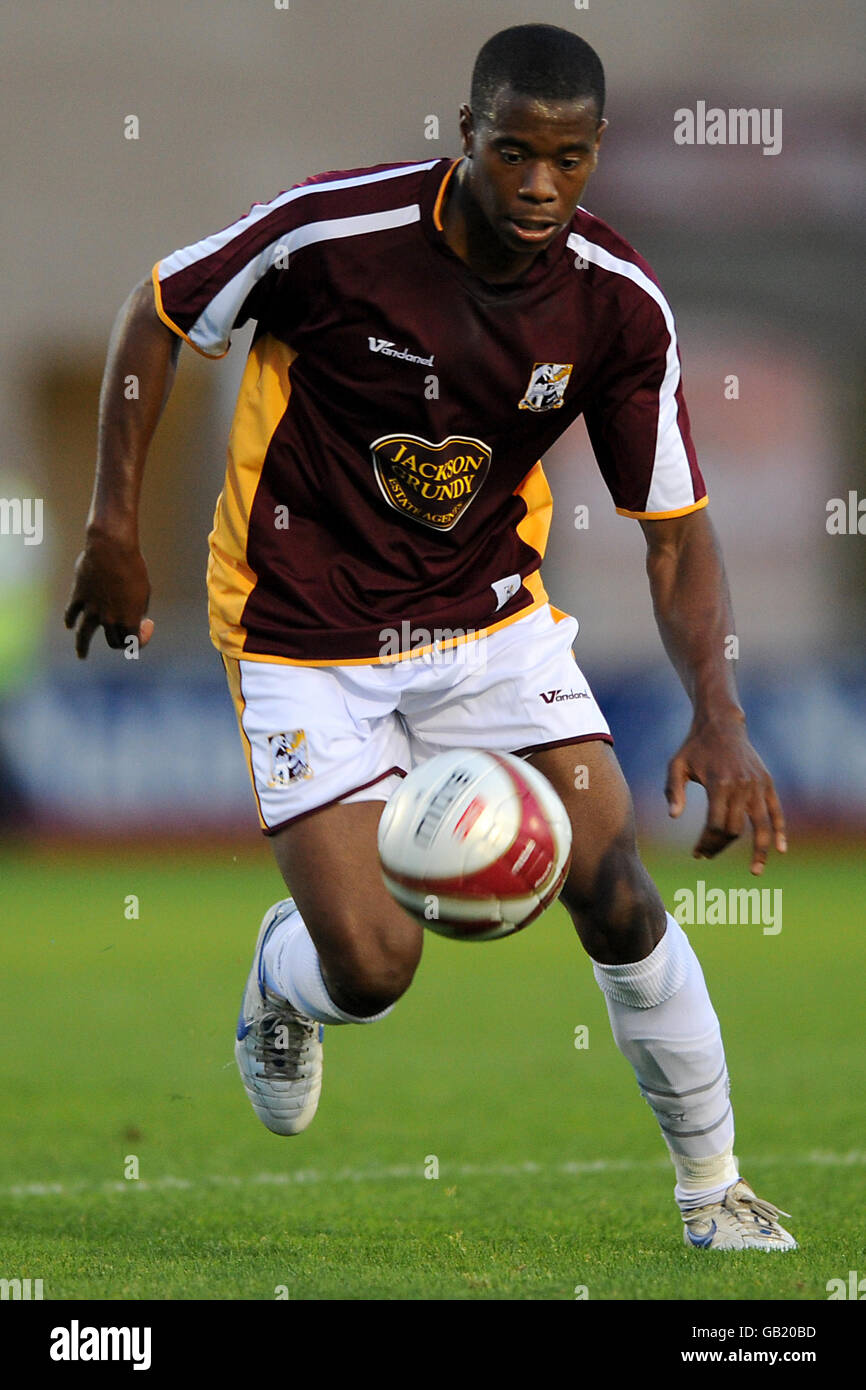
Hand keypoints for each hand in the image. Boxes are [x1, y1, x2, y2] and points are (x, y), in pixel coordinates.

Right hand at [64, 534, 153, 658]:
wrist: (111, 549)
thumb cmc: (133, 568)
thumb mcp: (143, 590)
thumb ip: (137, 608)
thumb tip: (133, 618)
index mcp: (129, 618)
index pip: (133, 642)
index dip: (142, 638)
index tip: (146, 625)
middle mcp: (109, 618)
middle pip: (113, 641)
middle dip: (119, 641)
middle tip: (123, 634)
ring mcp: (92, 609)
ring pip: (84, 636)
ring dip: (83, 647)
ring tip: (82, 655)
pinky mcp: (79, 597)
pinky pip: (71, 614)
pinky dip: (70, 620)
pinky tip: (70, 625)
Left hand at [666, 717, 786, 875]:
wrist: (722, 724)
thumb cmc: (694, 747)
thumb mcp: (676, 765)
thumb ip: (673, 790)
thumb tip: (673, 817)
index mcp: (719, 784)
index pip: (715, 825)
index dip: (706, 844)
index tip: (697, 854)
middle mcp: (741, 786)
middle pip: (734, 830)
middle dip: (720, 847)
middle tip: (707, 855)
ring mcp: (757, 785)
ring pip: (760, 826)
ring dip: (758, 851)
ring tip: (755, 872)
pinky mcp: (767, 783)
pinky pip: (776, 811)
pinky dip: (780, 831)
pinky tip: (780, 850)